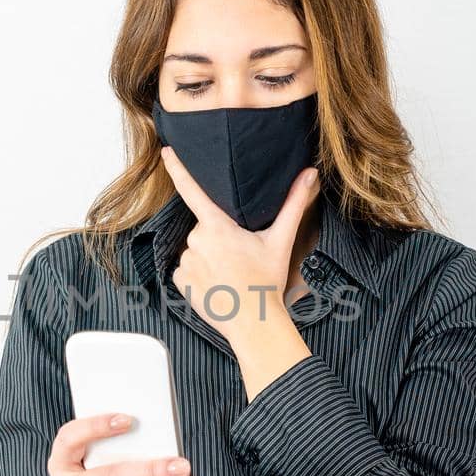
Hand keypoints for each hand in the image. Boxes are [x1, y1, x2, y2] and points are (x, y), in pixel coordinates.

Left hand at [160, 145, 318, 346]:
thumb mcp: (280, 240)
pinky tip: (217, 284)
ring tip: (230, 274)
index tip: (165, 152)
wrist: (253, 323)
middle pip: (205, 228)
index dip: (177, 168)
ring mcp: (185, 261)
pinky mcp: (179, 280)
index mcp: (217, 226)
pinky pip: (187, 268)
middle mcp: (196, 241)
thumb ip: (293, 203)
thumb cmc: (266, 282)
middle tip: (240, 257)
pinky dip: (200, 273)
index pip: (192, 190)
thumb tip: (309, 174)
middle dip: (219, 237)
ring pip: (196, 249)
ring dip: (210, 256)